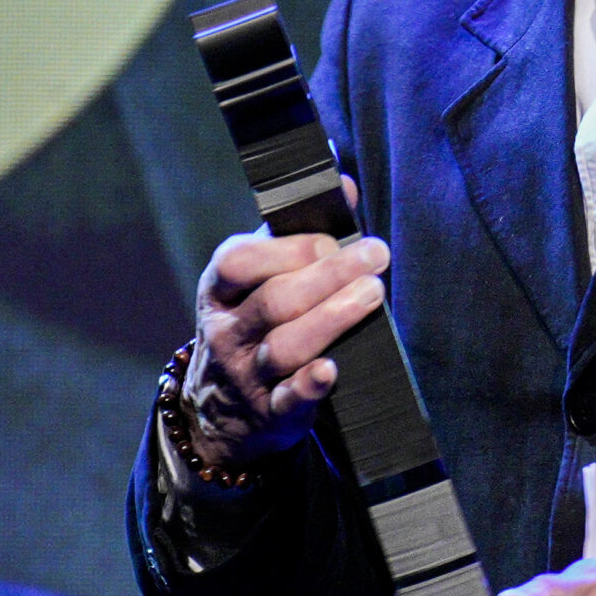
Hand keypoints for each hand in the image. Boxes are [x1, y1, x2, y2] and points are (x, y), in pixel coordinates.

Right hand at [185, 183, 384, 470]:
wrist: (219, 411)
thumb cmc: (253, 323)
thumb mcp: (260, 276)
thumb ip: (298, 231)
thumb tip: (344, 182)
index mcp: (221, 290)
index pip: (241, 261)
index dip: (291, 248)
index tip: (336, 240)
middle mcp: (228, 332)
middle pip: (275, 300)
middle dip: (329, 275)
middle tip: (376, 255)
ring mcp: (247, 375)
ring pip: (284, 347)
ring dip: (331, 318)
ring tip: (372, 294)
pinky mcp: (270, 413)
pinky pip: (287, 401)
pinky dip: (309, 385)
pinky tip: (332, 368)